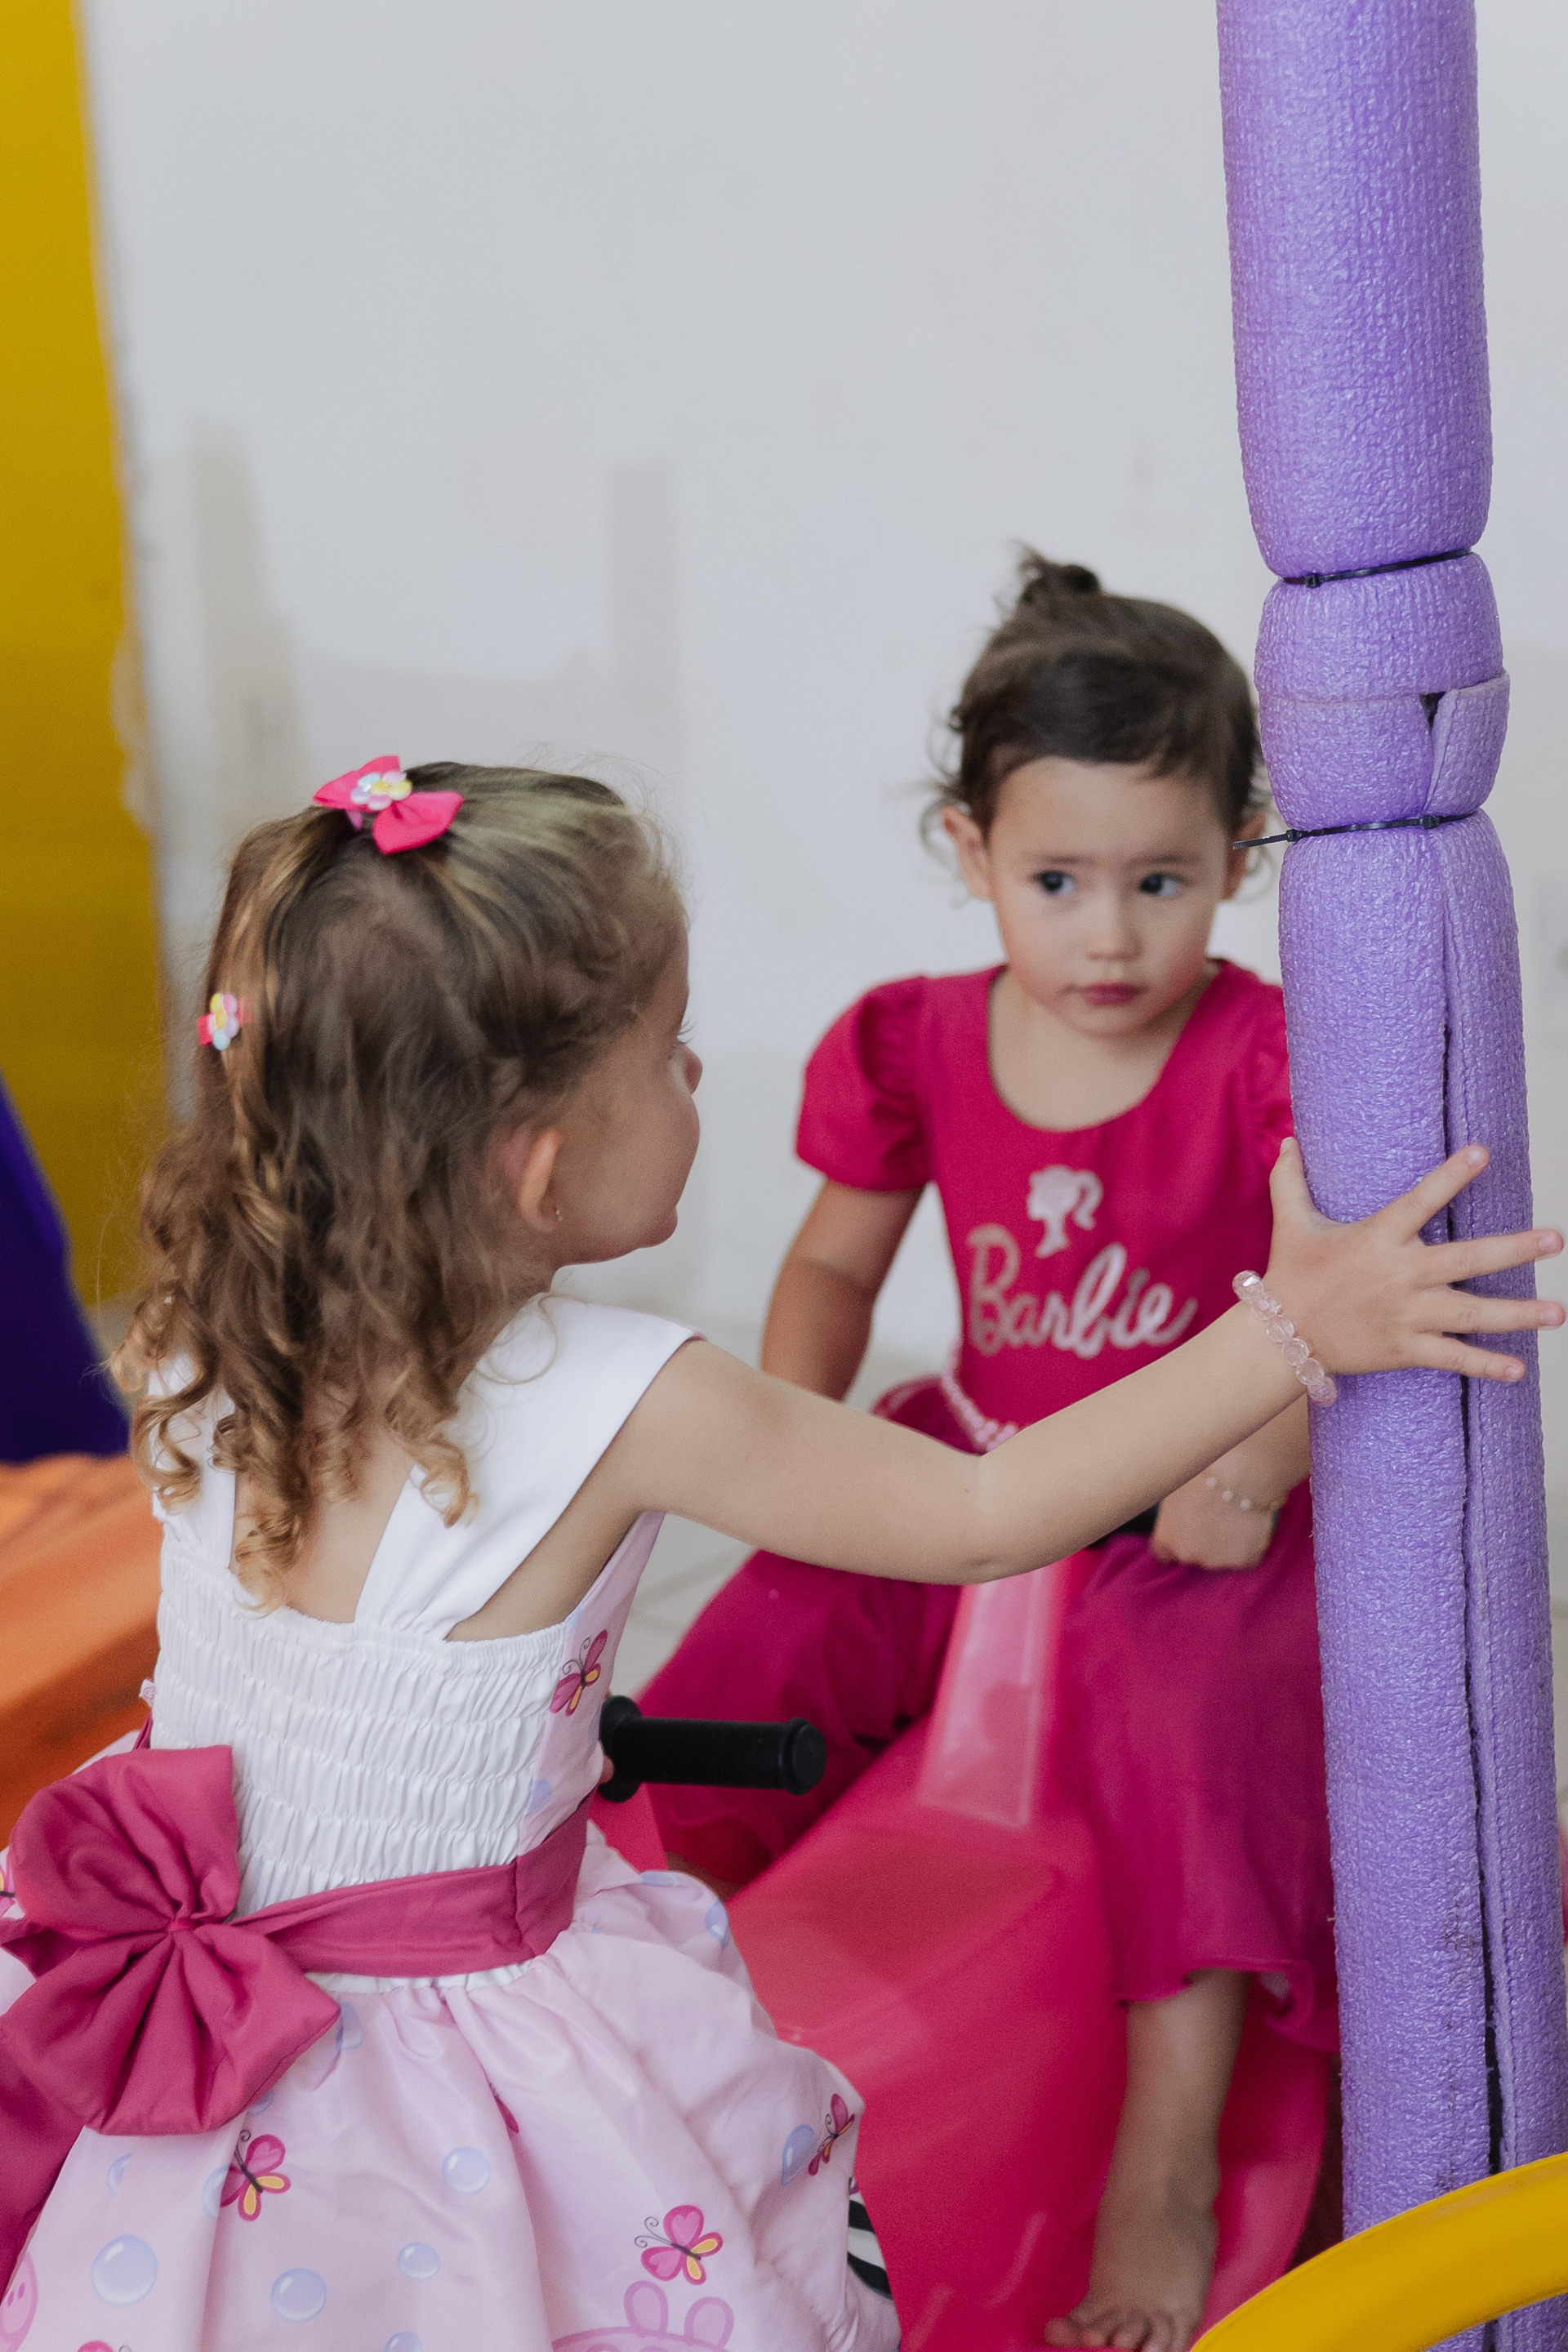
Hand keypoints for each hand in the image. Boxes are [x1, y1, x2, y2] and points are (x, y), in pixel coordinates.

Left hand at [1151, 1474, 1277, 1570]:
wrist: (1238, 1474)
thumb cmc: (1203, 1473)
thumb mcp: (1173, 1489)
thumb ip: (1171, 1512)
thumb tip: (1175, 1514)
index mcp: (1166, 1537)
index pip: (1164, 1553)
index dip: (1178, 1541)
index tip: (1188, 1531)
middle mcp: (1187, 1554)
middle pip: (1195, 1554)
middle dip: (1203, 1540)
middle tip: (1216, 1515)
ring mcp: (1216, 1561)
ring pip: (1222, 1557)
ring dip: (1227, 1543)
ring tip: (1235, 1514)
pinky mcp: (1244, 1561)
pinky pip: (1247, 1556)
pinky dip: (1250, 1544)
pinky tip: (1251, 1522)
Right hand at [1263, 1142, 1563, 1382]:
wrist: (1280, 1337)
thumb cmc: (1291, 1276)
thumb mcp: (1290, 1224)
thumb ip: (1291, 1181)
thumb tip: (1287, 1140)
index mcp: (1378, 1238)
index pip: (1422, 1200)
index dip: (1452, 1176)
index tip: (1483, 1153)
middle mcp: (1400, 1275)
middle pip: (1467, 1260)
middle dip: (1514, 1250)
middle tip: (1556, 1239)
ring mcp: (1406, 1315)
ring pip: (1471, 1314)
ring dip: (1518, 1314)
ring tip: (1558, 1311)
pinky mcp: (1405, 1349)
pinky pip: (1453, 1358)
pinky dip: (1486, 1365)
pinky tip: (1520, 1369)